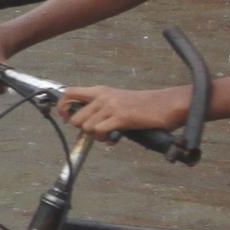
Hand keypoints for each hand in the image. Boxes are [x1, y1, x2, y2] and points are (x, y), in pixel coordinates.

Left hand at [56, 82, 187, 143]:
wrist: (167, 104)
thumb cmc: (145, 105)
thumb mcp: (118, 101)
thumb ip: (102, 108)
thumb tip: (86, 123)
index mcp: (101, 90)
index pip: (69, 93)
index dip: (62, 107)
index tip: (66, 118)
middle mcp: (103, 96)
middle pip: (75, 117)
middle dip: (83, 129)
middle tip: (97, 131)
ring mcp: (111, 106)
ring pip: (86, 127)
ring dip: (95, 136)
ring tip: (109, 135)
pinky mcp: (121, 117)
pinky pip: (100, 131)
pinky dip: (104, 139)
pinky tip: (114, 138)